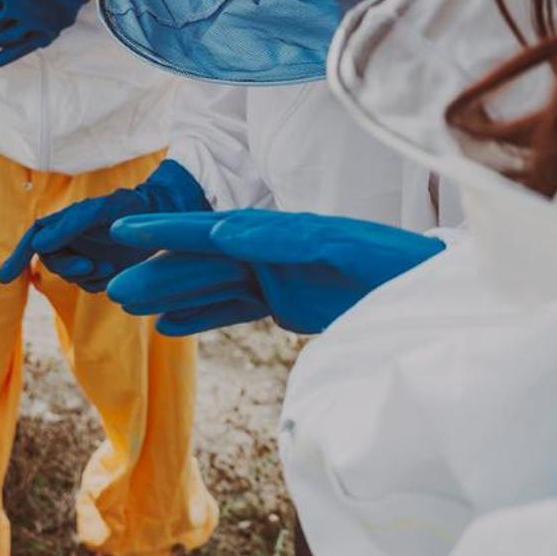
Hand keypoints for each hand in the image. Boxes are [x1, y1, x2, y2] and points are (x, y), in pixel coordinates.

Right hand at [0, 160, 207, 291]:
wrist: (163, 216)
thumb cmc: (130, 208)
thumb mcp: (100, 211)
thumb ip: (69, 225)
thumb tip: (38, 243)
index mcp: (64, 223)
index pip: (32, 241)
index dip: (16, 259)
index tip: (3, 279)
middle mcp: (70, 240)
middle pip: (51, 263)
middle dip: (66, 268)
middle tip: (90, 266)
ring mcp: (85, 256)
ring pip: (70, 278)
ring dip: (86, 276)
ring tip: (108, 266)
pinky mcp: (102, 271)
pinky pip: (89, 286)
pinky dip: (98, 284)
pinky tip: (113, 272)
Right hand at [105, 209, 446, 335]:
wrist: (442, 296)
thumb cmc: (402, 269)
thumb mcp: (347, 251)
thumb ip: (286, 241)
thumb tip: (226, 232)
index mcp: (282, 235)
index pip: (213, 231)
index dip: (166, 232)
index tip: (125, 231)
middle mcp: (273, 253)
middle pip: (204, 263)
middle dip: (159, 274)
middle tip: (114, 290)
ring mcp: (279, 279)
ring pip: (212, 287)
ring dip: (172, 295)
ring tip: (128, 305)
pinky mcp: (289, 305)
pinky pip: (235, 309)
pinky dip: (201, 316)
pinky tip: (169, 324)